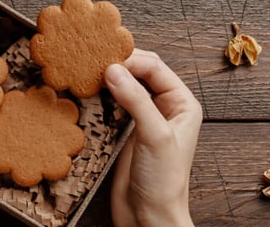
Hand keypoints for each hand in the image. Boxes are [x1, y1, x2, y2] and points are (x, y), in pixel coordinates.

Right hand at [104, 50, 202, 226]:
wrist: (149, 217)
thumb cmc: (164, 182)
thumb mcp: (153, 136)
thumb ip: (136, 100)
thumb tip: (113, 70)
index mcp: (182, 103)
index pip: (155, 67)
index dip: (130, 59)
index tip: (104, 58)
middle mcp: (166, 107)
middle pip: (140, 72)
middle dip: (119, 64)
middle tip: (92, 61)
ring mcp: (145, 118)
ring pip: (126, 85)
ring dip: (109, 77)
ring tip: (87, 71)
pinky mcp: (127, 130)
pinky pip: (114, 103)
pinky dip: (102, 94)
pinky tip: (89, 91)